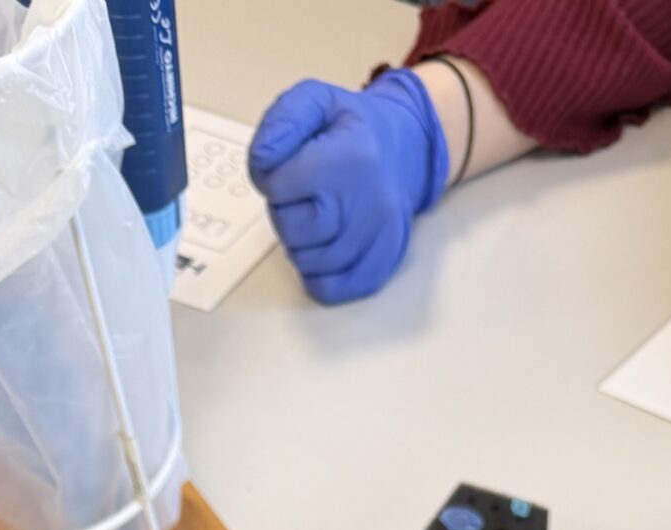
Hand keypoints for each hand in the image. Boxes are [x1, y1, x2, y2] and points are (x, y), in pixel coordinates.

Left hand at [248, 69, 447, 304]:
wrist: (407, 148)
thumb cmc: (353, 128)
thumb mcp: (316, 100)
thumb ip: (282, 121)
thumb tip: (263, 163)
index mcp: (350, 156)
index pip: (278, 186)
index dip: (270, 177)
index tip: (287, 167)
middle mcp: (368, 202)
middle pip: (291, 229)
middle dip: (285, 212)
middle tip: (303, 193)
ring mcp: (378, 238)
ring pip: (307, 261)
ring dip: (299, 243)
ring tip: (316, 214)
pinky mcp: (381, 264)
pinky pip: (330, 289)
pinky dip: (315, 274)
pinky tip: (321, 248)